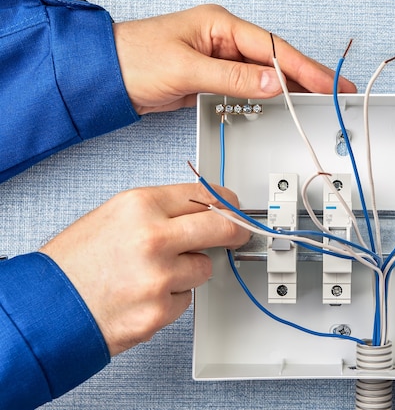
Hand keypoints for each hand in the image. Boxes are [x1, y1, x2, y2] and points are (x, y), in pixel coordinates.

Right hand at [40, 183, 249, 355]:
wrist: (46, 308)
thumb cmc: (74, 263)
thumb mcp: (114, 217)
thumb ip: (160, 211)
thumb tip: (203, 211)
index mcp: (139, 206)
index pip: (203, 194)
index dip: (225, 201)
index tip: (233, 207)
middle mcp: (153, 238)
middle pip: (220, 227)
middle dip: (234, 230)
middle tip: (237, 234)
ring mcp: (159, 277)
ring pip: (203, 268)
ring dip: (187, 272)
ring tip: (150, 275)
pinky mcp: (160, 311)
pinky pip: (185, 300)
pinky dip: (170, 300)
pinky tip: (142, 296)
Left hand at [113, 5, 357, 113]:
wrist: (106, 76)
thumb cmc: (136, 60)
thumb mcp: (187, 68)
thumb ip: (232, 76)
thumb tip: (273, 82)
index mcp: (221, 25)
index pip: (273, 48)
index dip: (305, 68)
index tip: (329, 84)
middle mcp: (225, 39)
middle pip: (277, 58)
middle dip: (309, 76)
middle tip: (339, 91)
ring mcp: (221, 58)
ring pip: (267, 73)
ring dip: (294, 88)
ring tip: (322, 100)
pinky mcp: (215, 76)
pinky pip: (251, 85)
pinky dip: (271, 95)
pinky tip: (287, 102)